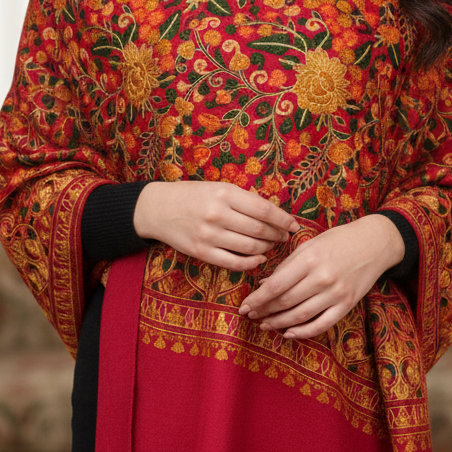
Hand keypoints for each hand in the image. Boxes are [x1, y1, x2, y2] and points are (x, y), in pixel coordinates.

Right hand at [133, 181, 299, 271]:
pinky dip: (251, 263)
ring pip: (250, 248)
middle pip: (259, 230)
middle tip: (284, 237)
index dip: (283, 219)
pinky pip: (233, 262)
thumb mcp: (218, 188)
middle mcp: (218, 214)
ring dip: (266, 249)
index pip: (263, 209)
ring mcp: (209, 235)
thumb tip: (275, 214)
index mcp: (224, 194)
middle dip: (277, 235)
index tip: (293, 225)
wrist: (158, 209)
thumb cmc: (193, 195)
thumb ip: (244, 200)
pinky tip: (259, 259)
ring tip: (271, 246)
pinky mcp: (201, 252)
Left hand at [238, 215, 405, 339]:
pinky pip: (321, 325)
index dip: (257, 299)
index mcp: (310, 259)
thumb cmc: (338, 240)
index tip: (244, 306)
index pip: (276, 285)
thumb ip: (287, 265)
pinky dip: (303, 332)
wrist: (374, 243)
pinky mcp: (347, 305)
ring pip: (300, 316)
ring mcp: (336, 294)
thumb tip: (265, 284)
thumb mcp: (310, 244)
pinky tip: (288, 333)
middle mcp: (322, 278)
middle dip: (264, 311)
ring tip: (264, 325)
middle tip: (251, 316)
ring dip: (279, 323)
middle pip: (286, 302)